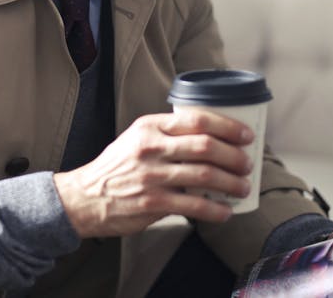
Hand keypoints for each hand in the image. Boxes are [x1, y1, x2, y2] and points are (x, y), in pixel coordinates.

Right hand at [52, 110, 253, 238]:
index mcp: (149, 127)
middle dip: (235, 156)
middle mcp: (150, 148)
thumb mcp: (135, 139)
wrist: (85, 197)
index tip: (246, 135)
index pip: (197, 119)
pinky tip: (225, 211)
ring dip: (231, 182)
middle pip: (206, 146)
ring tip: (243, 187)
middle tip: (247, 164)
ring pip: (205, 175)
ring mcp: (152, 176)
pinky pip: (194, 205)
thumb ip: (166, 135)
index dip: (228, 127)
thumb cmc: (116, 168)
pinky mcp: (153, 203)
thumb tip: (210, 138)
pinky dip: (215, 210)